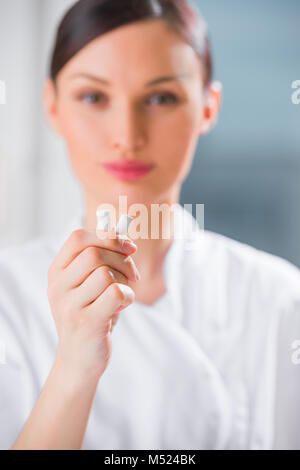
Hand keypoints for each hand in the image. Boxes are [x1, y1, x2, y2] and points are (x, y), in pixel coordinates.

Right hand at [47, 227, 139, 381]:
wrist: (79, 360)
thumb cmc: (90, 314)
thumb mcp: (90, 284)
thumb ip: (102, 260)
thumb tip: (127, 240)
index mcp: (56, 272)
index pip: (77, 238)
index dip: (108, 237)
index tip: (129, 247)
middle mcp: (57, 287)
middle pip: (94, 253)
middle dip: (122, 260)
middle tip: (133, 275)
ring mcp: (68, 306)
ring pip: (105, 273)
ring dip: (125, 280)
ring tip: (122, 294)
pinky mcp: (86, 323)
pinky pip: (115, 293)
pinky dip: (128, 296)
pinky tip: (123, 306)